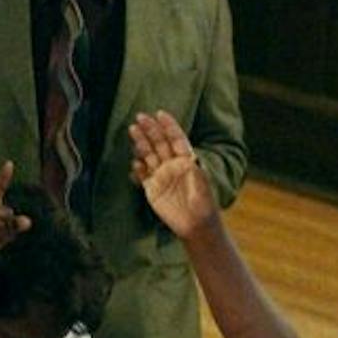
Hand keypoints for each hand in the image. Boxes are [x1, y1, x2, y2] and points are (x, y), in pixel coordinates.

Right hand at [129, 111, 217, 238]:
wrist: (196, 223)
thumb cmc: (204, 201)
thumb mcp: (201, 181)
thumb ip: (192, 166)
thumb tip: (188, 154)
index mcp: (187, 159)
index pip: (176, 138)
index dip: (169, 125)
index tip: (160, 113)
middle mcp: (173, 164)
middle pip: (160, 143)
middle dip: (150, 129)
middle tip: (140, 116)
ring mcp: (162, 176)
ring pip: (149, 155)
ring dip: (141, 143)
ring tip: (132, 129)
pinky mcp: (153, 189)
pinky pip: (143, 175)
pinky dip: (138, 168)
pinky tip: (135, 162)